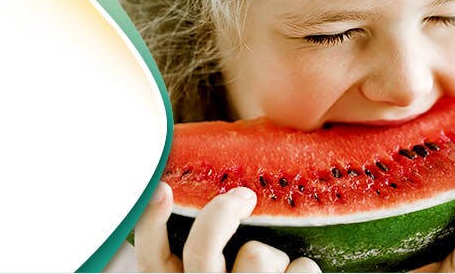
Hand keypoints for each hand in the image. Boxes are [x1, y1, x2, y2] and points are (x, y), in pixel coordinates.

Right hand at [134, 182, 321, 271]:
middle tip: (244, 196)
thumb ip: (204, 252)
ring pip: (257, 254)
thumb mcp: (211, 273)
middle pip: (201, 247)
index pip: (151, 259)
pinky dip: (303, 271)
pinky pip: (300, 267)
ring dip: (274, 259)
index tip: (163, 189)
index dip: (151, 222)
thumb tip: (215, 201)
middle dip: (223, 212)